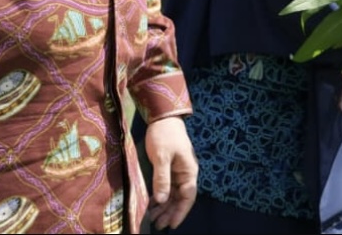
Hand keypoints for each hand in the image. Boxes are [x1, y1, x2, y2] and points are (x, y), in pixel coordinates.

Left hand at [144, 116, 197, 230]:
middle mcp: (185, 173)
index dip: (181, 212)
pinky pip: (167, 187)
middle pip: (180, 198)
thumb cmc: (164, 135)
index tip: (172, 224)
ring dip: (164, 206)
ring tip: (153, 218)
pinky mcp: (169, 168)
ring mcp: (177, 171)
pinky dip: (160, 196)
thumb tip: (162, 200)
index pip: (188, 196)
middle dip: (170, 212)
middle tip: (158, 225)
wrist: (162, 117)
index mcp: (188, 171)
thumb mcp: (162, 157)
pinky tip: (152, 204)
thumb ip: (162, 178)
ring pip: (173, 194)